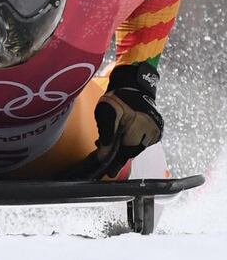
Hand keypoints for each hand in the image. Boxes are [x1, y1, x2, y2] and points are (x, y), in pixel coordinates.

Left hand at [94, 63, 163, 177]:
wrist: (133, 85)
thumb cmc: (117, 99)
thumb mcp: (106, 115)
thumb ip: (106, 135)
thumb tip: (104, 156)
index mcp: (138, 130)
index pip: (125, 154)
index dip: (115, 164)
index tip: (109, 174)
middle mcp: (150, 133)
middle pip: (131, 151)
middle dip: (118, 154)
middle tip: (106, 154)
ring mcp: (155, 131)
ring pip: (136, 146)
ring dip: (124, 147)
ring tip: (112, 141)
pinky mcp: (156, 128)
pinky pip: (142, 140)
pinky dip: (132, 141)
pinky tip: (122, 136)